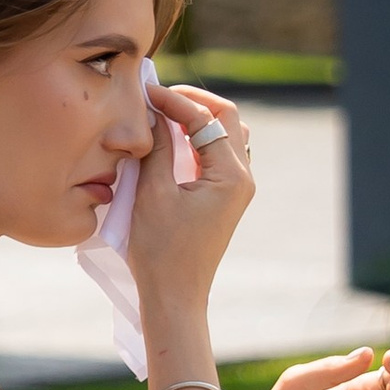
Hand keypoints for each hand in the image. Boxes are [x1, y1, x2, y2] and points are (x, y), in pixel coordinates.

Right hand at [124, 83, 253, 322]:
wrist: (175, 297)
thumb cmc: (161, 251)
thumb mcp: (153, 193)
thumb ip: (157, 147)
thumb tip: (154, 113)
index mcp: (232, 176)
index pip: (207, 118)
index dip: (175, 100)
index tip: (146, 92)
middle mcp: (243, 178)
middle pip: (228, 119)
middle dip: (194, 102)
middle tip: (160, 97)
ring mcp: (237, 189)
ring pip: (227, 135)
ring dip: (199, 120)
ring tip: (165, 115)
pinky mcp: (225, 199)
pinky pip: (218, 155)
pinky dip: (198, 140)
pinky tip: (172, 141)